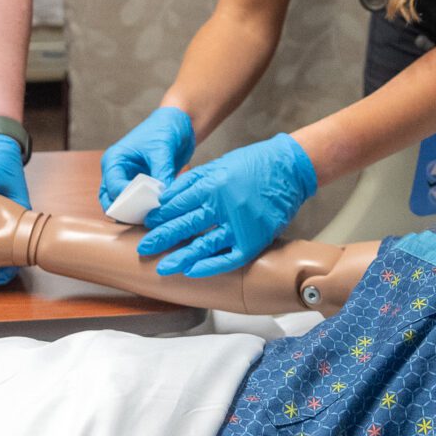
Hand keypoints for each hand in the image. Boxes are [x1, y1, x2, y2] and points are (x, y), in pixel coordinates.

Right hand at [100, 107, 195, 211]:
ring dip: (137, 213)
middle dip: (127, 211)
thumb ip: (161, 173)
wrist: (179, 123)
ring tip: (154, 216)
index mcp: (115, 160)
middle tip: (147, 217)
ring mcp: (129, 180)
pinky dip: (148, 209)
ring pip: (126, 206)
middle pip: (113, 201)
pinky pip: (141, 204)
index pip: (113, 187)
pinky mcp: (143, 186)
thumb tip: (164, 197)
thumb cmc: (165, 128)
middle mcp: (118, 172)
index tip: (147, 204)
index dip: (127, 199)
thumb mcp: (162, 149)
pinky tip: (161, 212)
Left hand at [137, 133, 317, 277]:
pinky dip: (211, 266)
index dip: (161, 215)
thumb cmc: (254, 163)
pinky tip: (193, 271)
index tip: (148, 224)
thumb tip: (167, 197)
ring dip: (181, 257)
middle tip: (144, 249)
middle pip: (185, 225)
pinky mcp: (255, 238)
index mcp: (212, 184)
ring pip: (203, 245)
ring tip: (162, 268)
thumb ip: (193, 181)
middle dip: (162, 238)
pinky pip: (229, 258)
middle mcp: (223, 205)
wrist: (291, 168)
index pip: (178, 203)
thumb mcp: (219, 164)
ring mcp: (240, 224)